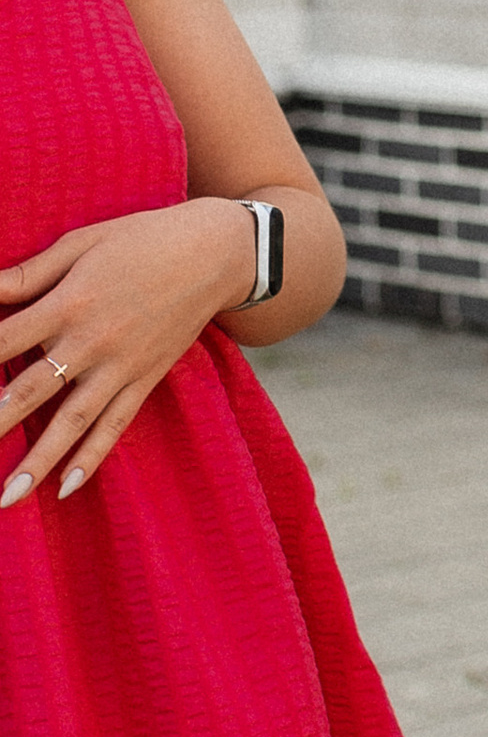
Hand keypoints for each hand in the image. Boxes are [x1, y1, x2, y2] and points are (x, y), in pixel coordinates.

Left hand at [0, 203, 255, 501]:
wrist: (218, 252)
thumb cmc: (143, 237)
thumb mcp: (83, 242)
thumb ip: (30, 273)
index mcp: (71, 301)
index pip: (4, 340)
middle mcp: (93, 341)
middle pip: (29, 390)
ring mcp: (121, 366)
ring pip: (71, 423)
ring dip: (36, 462)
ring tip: (7, 498)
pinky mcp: (145, 379)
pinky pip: (115, 426)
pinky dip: (92, 458)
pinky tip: (66, 488)